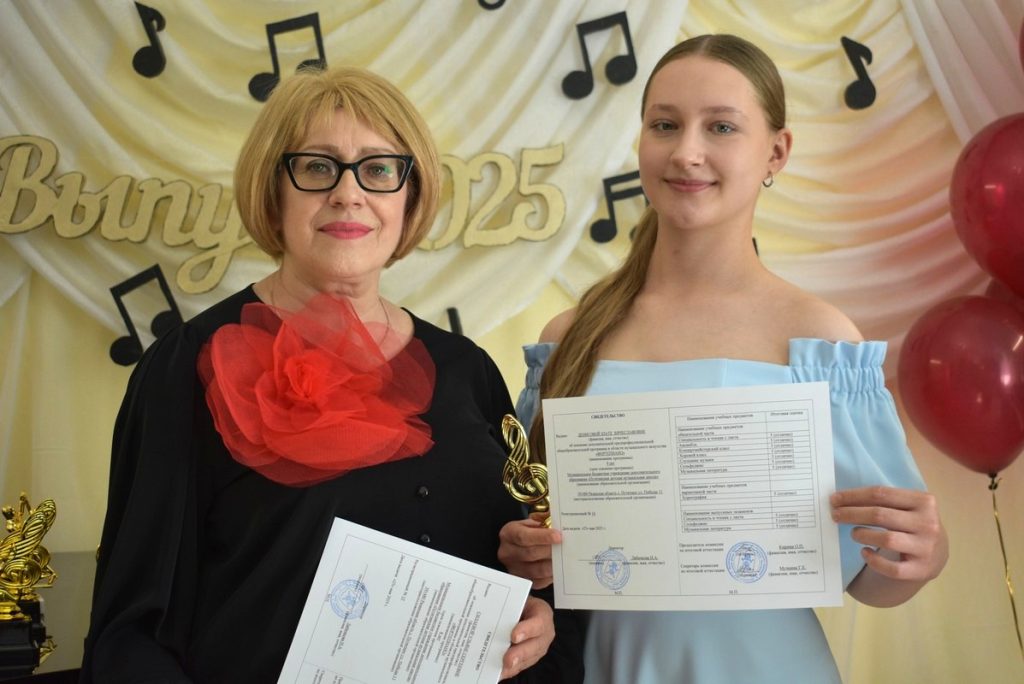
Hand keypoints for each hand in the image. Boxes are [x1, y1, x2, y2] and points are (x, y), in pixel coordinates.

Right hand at [498, 513, 560, 588]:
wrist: (517, 546)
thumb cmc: (528, 533)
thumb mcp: (531, 522)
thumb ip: (543, 523)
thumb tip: (560, 527)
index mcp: (509, 534)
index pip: (524, 536)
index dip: (542, 537)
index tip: (558, 536)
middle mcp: (508, 552)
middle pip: (531, 554)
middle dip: (551, 551)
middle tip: (566, 547)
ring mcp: (514, 568)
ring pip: (537, 570)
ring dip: (553, 564)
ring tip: (565, 557)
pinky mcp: (523, 581)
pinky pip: (541, 581)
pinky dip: (552, 575)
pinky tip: (559, 567)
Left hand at [500, 595, 554, 679]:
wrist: (524, 608)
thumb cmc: (519, 602)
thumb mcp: (517, 598)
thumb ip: (509, 603)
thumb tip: (490, 606)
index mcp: (542, 613)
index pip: (538, 622)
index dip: (527, 630)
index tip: (514, 636)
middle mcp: (544, 633)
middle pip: (535, 646)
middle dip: (519, 654)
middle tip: (507, 660)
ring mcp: (538, 648)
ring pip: (528, 659)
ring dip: (513, 666)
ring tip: (499, 669)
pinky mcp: (529, 658)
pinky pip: (520, 666)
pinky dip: (508, 671)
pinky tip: (497, 672)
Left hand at [831, 486, 947, 605]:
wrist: (937, 554)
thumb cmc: (913, 523)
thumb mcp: (908, 506)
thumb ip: (884, 500)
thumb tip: (842, 498)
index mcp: (924, 502)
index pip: (881, 494)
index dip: (854, 496)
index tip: (835, 499)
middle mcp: (928, 524)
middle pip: (880, 515)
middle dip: (852, 514)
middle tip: (835, 515)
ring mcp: (926, 549)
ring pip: (886, 540)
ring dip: (863, 535)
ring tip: (854, 533)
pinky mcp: (920, 570)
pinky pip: (892, 569)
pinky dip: (874, 561)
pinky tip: (865, 553)